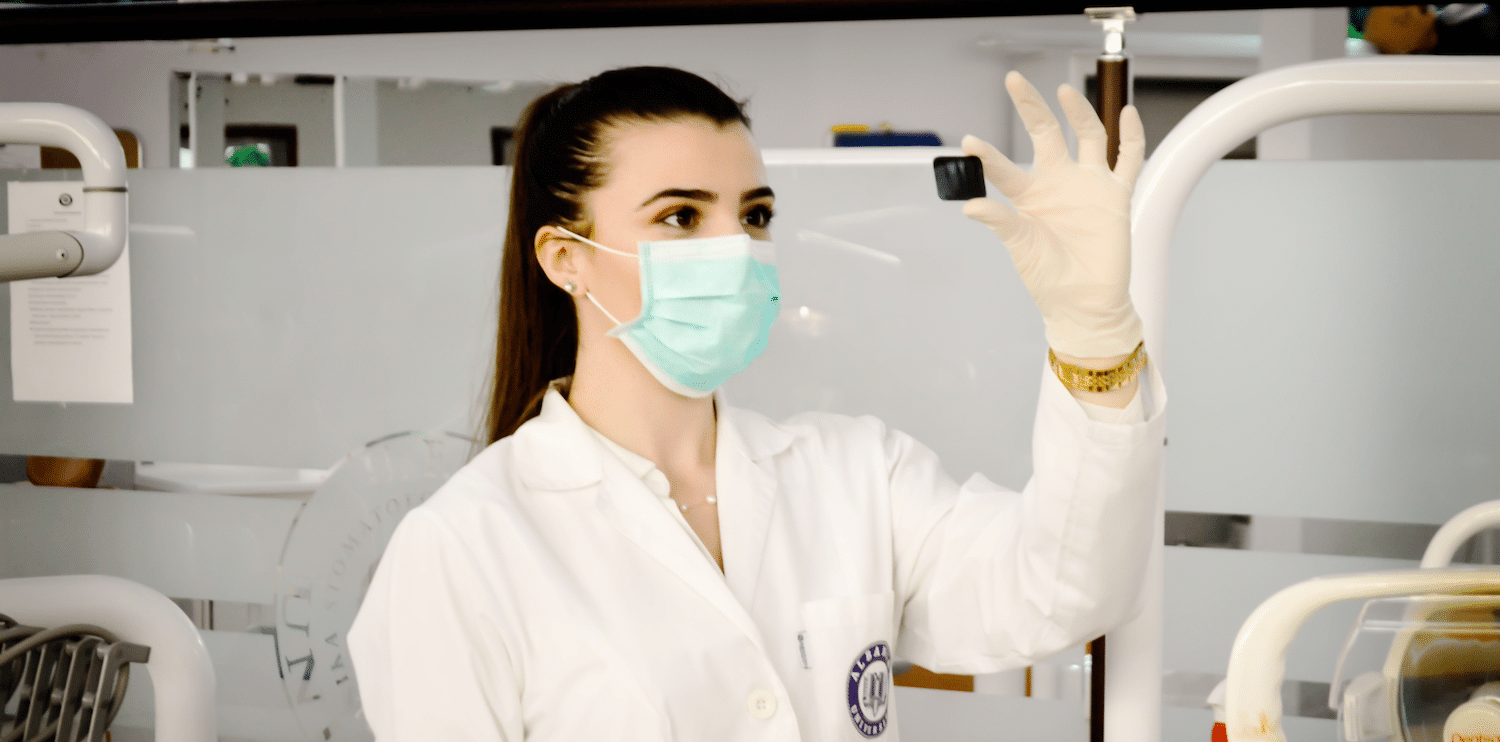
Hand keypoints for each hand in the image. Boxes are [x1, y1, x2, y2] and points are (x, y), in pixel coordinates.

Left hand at [962, 70, 1144, 359]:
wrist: (1085, 303)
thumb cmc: (1049, 278)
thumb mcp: (1020, 248)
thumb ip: (1001, 222)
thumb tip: (970, 205)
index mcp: (1029, 196)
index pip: (1005, 168)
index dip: (987, 155)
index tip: (968, 142)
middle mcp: (1058, 183)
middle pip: (1046, 133)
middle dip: (1031, 107)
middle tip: (1014, 80)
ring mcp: (1088, 185)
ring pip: (1087, 136)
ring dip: (1078, 113)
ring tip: (1064, 92)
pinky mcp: (1116, 195)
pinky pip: (1127, 159)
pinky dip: (1131, 136)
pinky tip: (1127, 112)